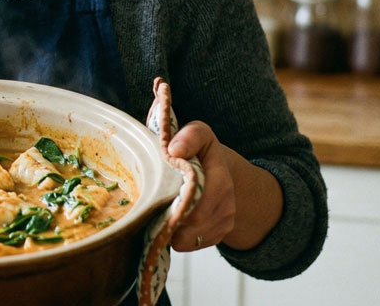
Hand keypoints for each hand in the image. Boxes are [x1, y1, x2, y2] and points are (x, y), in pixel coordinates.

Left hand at [166, 120, 283, 251]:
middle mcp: (227, 202)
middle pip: (193, 223)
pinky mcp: (218, 234)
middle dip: (169, 219)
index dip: (177, 205)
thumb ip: (189, 137)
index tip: (159, 199)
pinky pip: (191, 244)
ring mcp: (224, 221)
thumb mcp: (198, 133)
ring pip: (189, 238)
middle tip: (152, 208)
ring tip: (162, 212)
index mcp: (220, 177)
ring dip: (171, 230)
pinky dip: (178, 237)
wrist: (220, 168)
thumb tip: (176, 151)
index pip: (199, 201)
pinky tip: (173, 221)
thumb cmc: (202, 150)